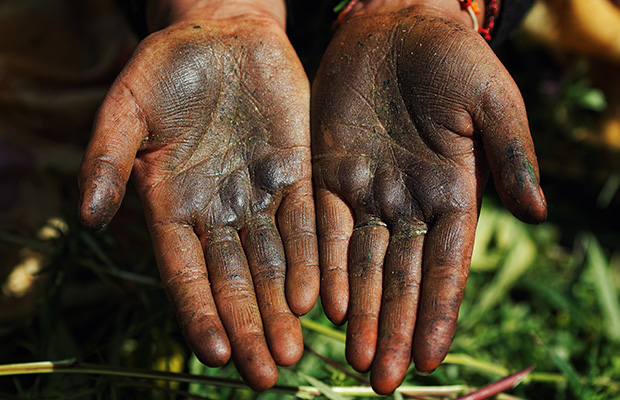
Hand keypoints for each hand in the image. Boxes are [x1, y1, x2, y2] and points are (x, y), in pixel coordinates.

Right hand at [78, 2, 317, 389]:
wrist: (224, 35)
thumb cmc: (167, 68)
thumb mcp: (128, 106)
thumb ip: (107, 158)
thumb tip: (90, 215)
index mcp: (172, 205)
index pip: (186, 273)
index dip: (200, 313)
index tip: (216, 353)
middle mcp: (219, 211)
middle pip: (235, 282)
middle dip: (249, 329)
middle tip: (266, 376)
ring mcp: (260, 196)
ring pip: (274, 265)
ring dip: (283, 310)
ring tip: (293, 353)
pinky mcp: (298, 175)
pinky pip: (307, 225)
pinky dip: (314, 262)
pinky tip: (319, 299)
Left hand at [312, 1, 545, 393]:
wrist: (394, 24)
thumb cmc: (450, 56)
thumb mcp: (490, 98)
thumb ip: (510, 152)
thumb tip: (537, 210)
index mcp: (452, 192)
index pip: (446, 265)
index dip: (439, 311)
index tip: (432, 357)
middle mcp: (409, 203)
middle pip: (402, 278)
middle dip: (395, 328)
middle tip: (385, 380)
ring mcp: (368, 192)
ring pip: (364, 265)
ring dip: (361, 312)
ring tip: (356, 358)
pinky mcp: (329, 175)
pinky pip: (327, 230)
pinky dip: (326, 268)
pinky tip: (324, 306)